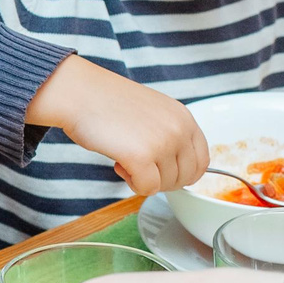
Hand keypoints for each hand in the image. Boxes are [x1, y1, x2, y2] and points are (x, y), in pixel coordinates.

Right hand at [30, 56, 208, 194]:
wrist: (80, 93)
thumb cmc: (108, 102)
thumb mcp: (153, 111)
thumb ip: (169, 133)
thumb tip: (174, 167)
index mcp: (184, 118)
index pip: (202, 161)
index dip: (184, 174)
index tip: (165, 173)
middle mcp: (179, 130)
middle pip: (186, 177)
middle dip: (164, 181)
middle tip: (142, 170)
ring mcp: (162, 144)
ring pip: (166, 185)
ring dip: (145, 180)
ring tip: (125, 160)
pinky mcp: (141, 157)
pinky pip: (147, 188)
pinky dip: (133, 184)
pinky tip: (120, 166)